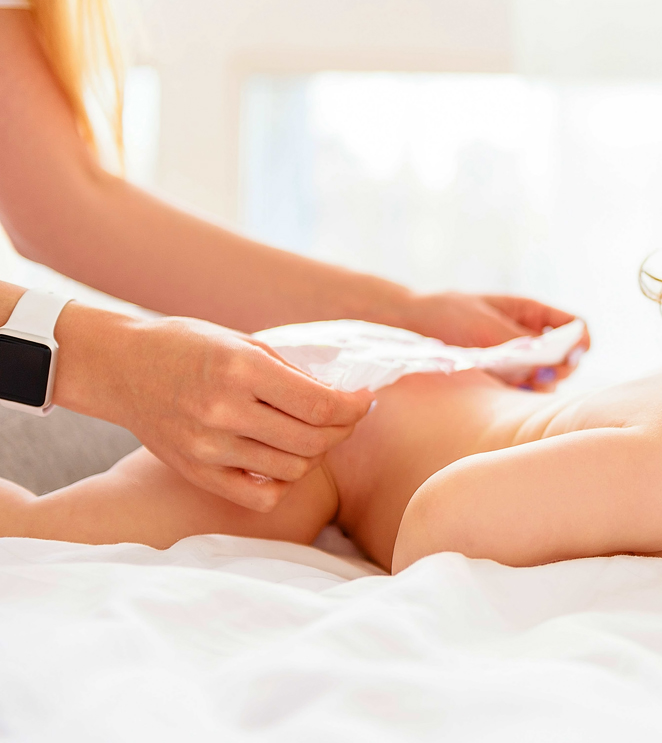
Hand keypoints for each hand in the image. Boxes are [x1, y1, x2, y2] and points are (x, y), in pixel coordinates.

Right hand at [55, 308, 373, 511]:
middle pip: (313, 440)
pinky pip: (261, 496)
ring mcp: (208, 448)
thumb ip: (291, 372)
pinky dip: (283, 483)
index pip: (321, 405)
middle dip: (343, 429)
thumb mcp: (243, 342)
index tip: (364, 400)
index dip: (355, 407)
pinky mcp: (197, 472)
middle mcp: (224, 411)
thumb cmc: (187, 346)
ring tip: (313, 434)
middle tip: (346, 416)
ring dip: (316, 454)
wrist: (120, 367)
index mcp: (241, 369)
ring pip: (293, 470)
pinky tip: (283, 460)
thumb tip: (342, 397)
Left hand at [400, 292, 589, 389]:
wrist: (412, 325)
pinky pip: (523, 394)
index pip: (575, 327)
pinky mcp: (503, 381)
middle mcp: (531, 339)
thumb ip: (519, 342)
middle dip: (559, 369)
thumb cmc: (449, 313)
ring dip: (538, 385)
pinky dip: (519, 397)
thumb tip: (549, 363)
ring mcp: (518, 362)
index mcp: (533, 314)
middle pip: (567, 359)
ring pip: (547, 380)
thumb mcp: (486, 324)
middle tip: (538, 374)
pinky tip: (502, 392)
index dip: (579, 342)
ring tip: (513, 382)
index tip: (569, 355)